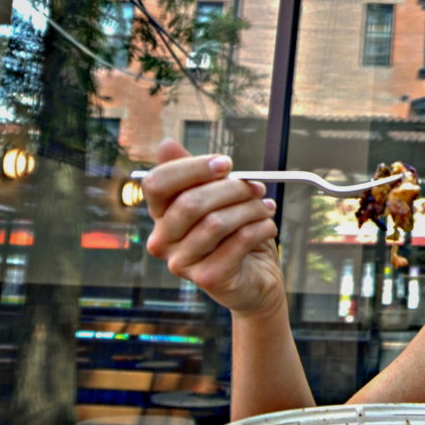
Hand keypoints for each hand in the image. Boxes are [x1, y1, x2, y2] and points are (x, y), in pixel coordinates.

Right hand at [142, 137, 282, 315]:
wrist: (256, 279)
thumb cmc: (235, 235)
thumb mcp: (217, 199)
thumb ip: (196, 174)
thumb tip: (166, 145)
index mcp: (161, 215)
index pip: (157, 183)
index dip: (192, 168)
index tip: (225, 164)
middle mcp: (163, 240)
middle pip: (189, 202)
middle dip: (231, 189)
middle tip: (256, 187)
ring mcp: (182, 262)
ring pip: (216, 222)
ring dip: (250, 209)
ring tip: (266, 208)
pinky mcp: (207, 278)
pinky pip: (237, 241)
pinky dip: (260, 227)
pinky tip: (268, 226)